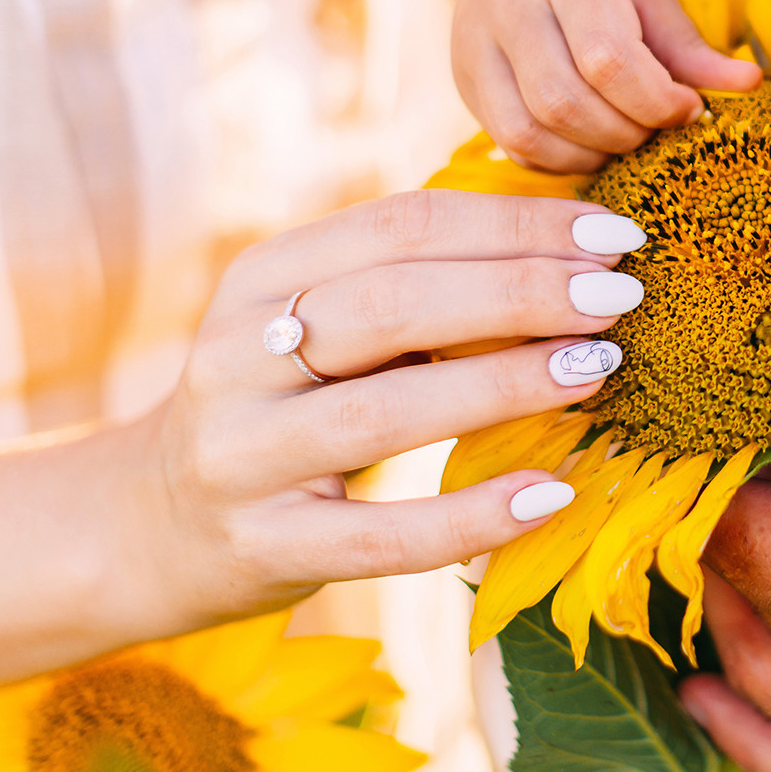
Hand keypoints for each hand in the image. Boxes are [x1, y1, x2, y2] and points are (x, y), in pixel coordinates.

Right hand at [131, 189, 649, 627]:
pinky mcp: (265, 547)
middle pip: (394, 303)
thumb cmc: (286, 404)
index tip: (613, 233)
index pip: (403, 225)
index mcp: (263, 276)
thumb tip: (571, 239)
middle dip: (522, 291)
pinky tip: (553, 493)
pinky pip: (382, 534)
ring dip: (505, 384)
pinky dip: (473, 512)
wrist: (150, 527)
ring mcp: (244, 455)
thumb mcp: (323, 323)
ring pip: (386, 410)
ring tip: (599, 367)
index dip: (516, 224)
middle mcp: (239, 356)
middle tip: (620, 294)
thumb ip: (415, 281)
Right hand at [449, 0, 759, 171]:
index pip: (608, 59)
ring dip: (590, 154)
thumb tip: (746, 86)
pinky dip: (555, 159)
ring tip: (623, 139)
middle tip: (656, 129)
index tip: (688, 108)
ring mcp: (477, 45)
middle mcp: (511, 7)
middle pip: (565, 102)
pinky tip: (587, 144)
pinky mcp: (464, 78)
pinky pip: (508, 141)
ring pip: (529, 131)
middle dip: (625, 133)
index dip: (656, 101)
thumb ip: (688, 43)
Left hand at [680, 253, 770, 771]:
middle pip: (739, 608)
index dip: (725, 458)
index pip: (744, 533)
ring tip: (715, 540)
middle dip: (723, 521)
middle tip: (733, 445)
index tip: (742, 398)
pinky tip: (718, 699)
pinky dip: (749, 729)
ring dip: (725, 611)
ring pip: (757, 693)